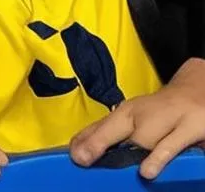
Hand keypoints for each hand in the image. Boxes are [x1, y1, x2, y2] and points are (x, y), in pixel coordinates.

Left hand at [70, 57, 204, 178]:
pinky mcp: (191, 126)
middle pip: (118, 129)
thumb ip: (114, 135)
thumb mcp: (139, 120)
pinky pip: (172, 145)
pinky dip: (159, 158)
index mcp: (129, 112)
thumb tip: (85, 152)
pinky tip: (147, 172)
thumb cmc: (165, 111)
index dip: (84, 140)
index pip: (102, 126)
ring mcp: (169, 119)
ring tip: (112, 168)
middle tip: (81, 158)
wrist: (199, 90)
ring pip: (145, 138)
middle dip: (98, 143)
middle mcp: (145, 113)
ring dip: (130, 153)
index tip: (71, 154)